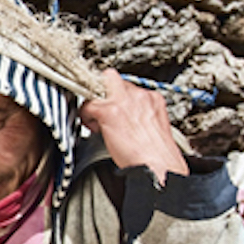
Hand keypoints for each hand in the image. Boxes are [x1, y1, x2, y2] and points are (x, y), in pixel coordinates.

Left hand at [79, 69, 188, 184]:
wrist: (158, 166)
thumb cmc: (156, 155)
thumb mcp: (154, 127)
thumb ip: (140, 115)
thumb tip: (126, 118)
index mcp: (152, 99)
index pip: (128, 87)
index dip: (117, 98)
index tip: (115, 108)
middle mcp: (139, 95)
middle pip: (111, 77)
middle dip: (102, 89)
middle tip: (99, 107)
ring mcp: (123, 101)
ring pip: (97, 88)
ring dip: (94, 103)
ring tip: (96, 121)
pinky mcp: (109, 111)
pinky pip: (87, 105)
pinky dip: (86, 116)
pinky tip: (93, 127)